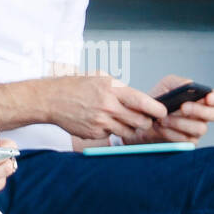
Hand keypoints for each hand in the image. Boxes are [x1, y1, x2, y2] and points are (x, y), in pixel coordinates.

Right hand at [49, 71, 165, 139]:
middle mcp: (108, 107)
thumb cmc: (76, 87)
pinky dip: (110, 130)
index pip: (144, 103)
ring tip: (121, 119)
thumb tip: (142, 101)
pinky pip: (110, 135)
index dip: (157, 110)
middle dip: (146, 122)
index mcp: (113, 90)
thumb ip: (122, 89)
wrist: (51, 99)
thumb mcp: (101, 78)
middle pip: (140, 122)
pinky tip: (100, 121)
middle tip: (144, 119)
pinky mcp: (93, 133)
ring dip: (129, 128)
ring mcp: (100, 122)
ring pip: (128, 132)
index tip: (162, 112)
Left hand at [124, 75, 213, 144]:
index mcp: (203, 100)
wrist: (140, 119)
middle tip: (182, 107)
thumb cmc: (157, 100)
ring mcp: (196, 131)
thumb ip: (180, 83)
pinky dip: (170, 132)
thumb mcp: (166, 86)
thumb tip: (190, 86)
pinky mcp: (186, 143)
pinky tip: (159, 127)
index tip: (208, 98)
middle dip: (199, 110)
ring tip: (162, 118)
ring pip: (200, 129)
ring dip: (180, 122)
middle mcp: (204, 116)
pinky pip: (185, 140)